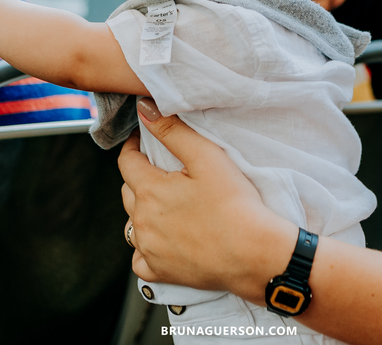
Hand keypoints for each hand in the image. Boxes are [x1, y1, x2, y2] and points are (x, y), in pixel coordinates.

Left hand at [118, 98, 294, 300]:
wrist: (255, 255)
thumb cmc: (235, 206)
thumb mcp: (206, 157)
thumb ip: (172, 131)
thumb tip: (145, 110)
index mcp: (149, 191)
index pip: (127, 162)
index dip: (134, 147)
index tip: (144, 142)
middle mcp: (142, 222)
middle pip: (128, 192)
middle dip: (139, 177)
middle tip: (162, 171)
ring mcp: (150, 249)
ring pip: (132, 225)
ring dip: (142, 212)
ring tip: (164, 205)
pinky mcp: (161, 272)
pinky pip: (140, 259)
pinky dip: (146, 248)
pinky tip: (162, 240)